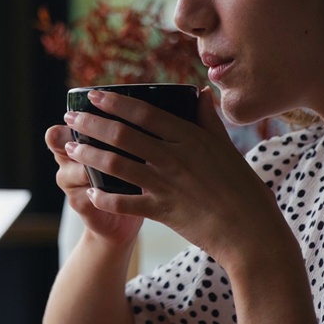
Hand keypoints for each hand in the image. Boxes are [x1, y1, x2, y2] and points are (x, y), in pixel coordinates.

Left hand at [62, 88, 286, 266]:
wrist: (251, 232)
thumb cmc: (243, 189)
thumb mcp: (227, 148)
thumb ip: (208, 120)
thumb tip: (201, 92)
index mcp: (190, 138)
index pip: (145, 113)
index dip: (116, 102)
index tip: (93, 95)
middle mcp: (175, 157)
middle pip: (124, 135)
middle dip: (92, 125)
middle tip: (72, 119)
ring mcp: (167, 185)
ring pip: (118, 165)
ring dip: (90, 155)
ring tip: (72, 148)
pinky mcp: (163, 212)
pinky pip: (126, 202)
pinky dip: (105, 197)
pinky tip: (90, 191)